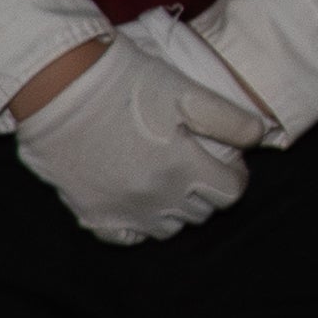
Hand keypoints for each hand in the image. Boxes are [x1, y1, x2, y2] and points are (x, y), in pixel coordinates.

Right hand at [13, 23, 264, 244]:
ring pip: (167, 227)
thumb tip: (258, 136)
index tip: (228, 161)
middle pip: (200, 211)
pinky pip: (126, 236)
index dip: (235, 175)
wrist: (59, 85)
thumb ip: (228, 118)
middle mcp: (157, 198)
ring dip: (176, 208)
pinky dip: (137, 224)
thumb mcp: (185, 90)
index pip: (230, 192)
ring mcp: (123, 211)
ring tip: (169, 180)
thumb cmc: (126, 81)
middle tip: (197, 164)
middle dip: (207, 190)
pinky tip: (136, 200)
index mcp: (185, 168)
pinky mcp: (92, 213)